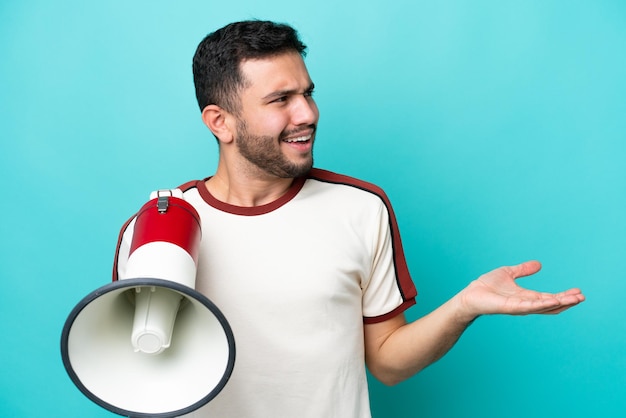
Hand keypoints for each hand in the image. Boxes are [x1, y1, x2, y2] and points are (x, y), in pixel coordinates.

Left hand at [457, 261, 584, 320]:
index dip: (564, 295)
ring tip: (575, 299)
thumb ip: (523, 270)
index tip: (578, 291)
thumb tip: (539, 264)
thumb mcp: (508, 273)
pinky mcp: (511, 307)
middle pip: (551, 305)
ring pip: (544, 307)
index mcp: (526, 296)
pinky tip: (554, 300)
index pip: (550, 297)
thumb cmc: (487, 286)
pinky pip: (529, 306)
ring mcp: (519, 307)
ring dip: (560, 303)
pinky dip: (543, 304)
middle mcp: (526, 304)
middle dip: (567, 301)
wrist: (470, 295)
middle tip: (582, 297)